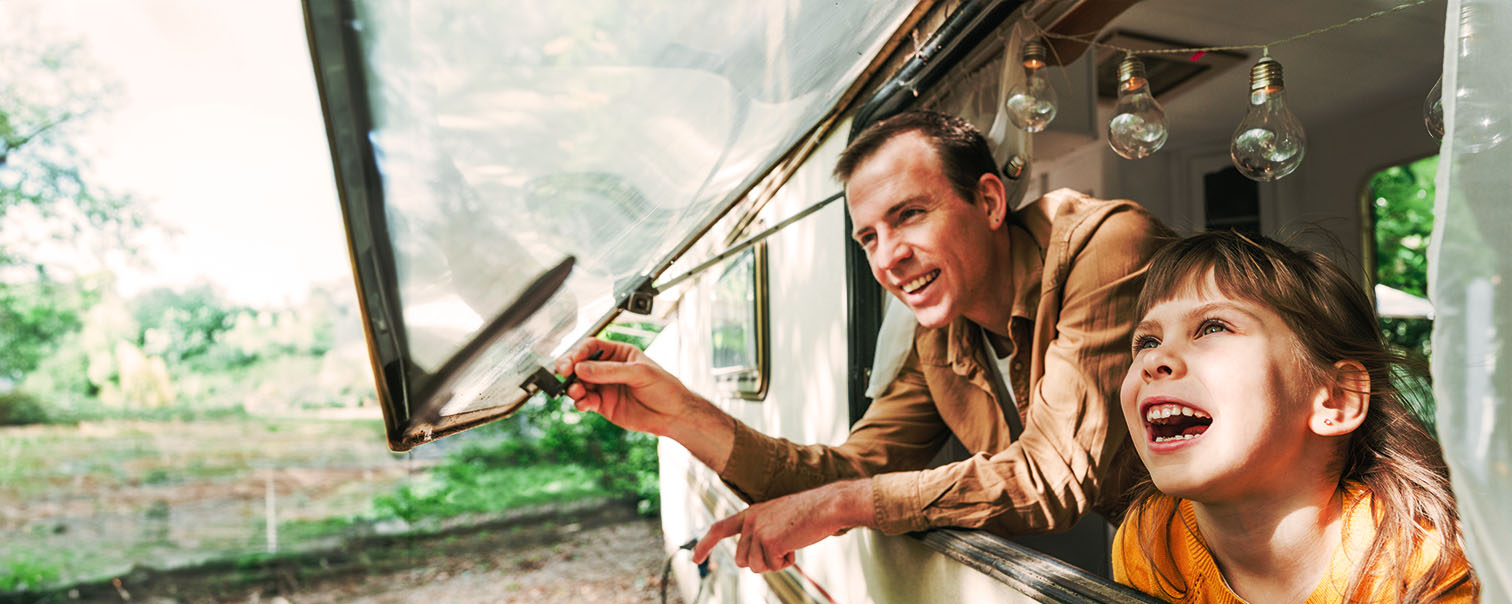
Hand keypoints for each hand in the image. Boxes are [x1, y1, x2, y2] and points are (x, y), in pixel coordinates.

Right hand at [553, 339, 696, 437]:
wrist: (673, 414)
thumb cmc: (664, 387)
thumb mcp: (639, 373)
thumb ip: (610, 371)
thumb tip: (581, 368)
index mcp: (618, 353)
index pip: (591, 347)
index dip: (578, 352)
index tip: (571, 361)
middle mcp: (608, 369)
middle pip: (580, 365)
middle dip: (569, 368)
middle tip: (563, 373)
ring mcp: (604, 387)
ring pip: (579, 384)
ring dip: (573, 387)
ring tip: (575, 391)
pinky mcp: (603, 405)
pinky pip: (585, 401)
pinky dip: (580, 402)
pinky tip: (583, 403)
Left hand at [691, 479, 873, 572]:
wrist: (827, 505)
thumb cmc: (809, 513)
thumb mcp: (779, 518)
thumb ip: (762, 533)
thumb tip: (749, 560)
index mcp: (751, 513)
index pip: (720, 528)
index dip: (705, 545)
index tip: (695, 560)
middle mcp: (750, 520)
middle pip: (743, 560)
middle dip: (762, 561)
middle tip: (783, 546)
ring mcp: (758, 530)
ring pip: (756, 566)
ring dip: (775, 562)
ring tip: (791, 542)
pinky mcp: (769, 541)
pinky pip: (773, 566)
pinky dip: (787, 561)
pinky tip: (796, 544)